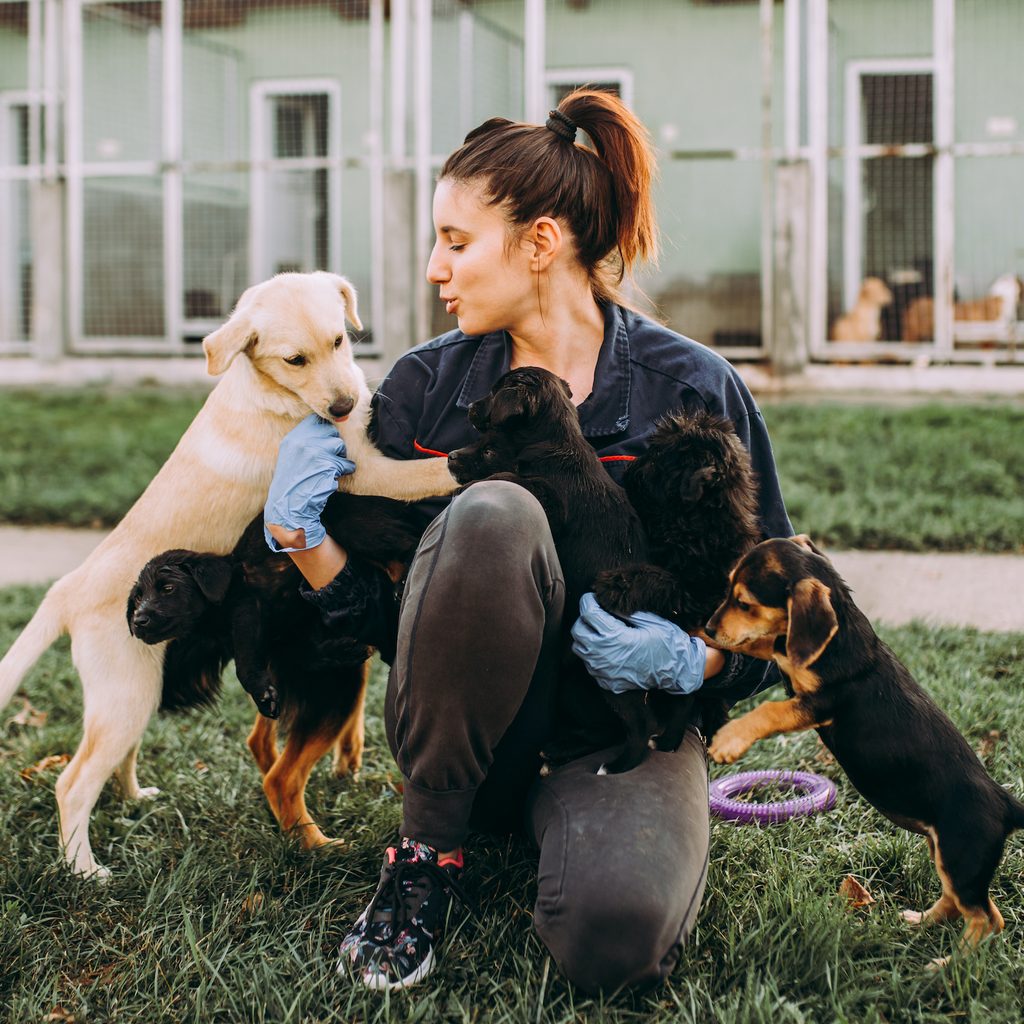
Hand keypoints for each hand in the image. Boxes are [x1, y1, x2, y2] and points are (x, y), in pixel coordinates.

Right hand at [264, 415, 355, 551]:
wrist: (289, 508)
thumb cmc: (293, 484)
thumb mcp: (291, 456)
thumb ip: (306, 440)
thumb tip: (329, 426)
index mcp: (293, 438)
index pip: (316, 420)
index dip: (324, 430)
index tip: (324, 441)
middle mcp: (303, 442)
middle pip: (330, 431)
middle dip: (333, 444)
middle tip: (327, 460)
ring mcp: (315, 452)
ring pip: (340, 445)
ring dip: (339, 458)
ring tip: (329, 470)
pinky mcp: (328, 465)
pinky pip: (347, 463)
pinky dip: (344, 471)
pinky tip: (332, 479)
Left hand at [570, 593, 706, 694]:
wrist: (678, 673)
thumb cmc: (667, 644)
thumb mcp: (650, 620)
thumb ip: (626, 611)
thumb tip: (608, 601)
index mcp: (616, 637)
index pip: (588, 612)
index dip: (588, 601)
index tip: (593, 597)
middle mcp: (604, 655)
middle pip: (577, 630)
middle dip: (585, 619)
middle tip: (597, 614)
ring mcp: (603, 671)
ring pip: (579, 648)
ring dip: (586, 637)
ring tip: (601, 631)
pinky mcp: (606, 682)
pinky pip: (589, 665)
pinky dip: (593, 654)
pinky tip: (607, 649)